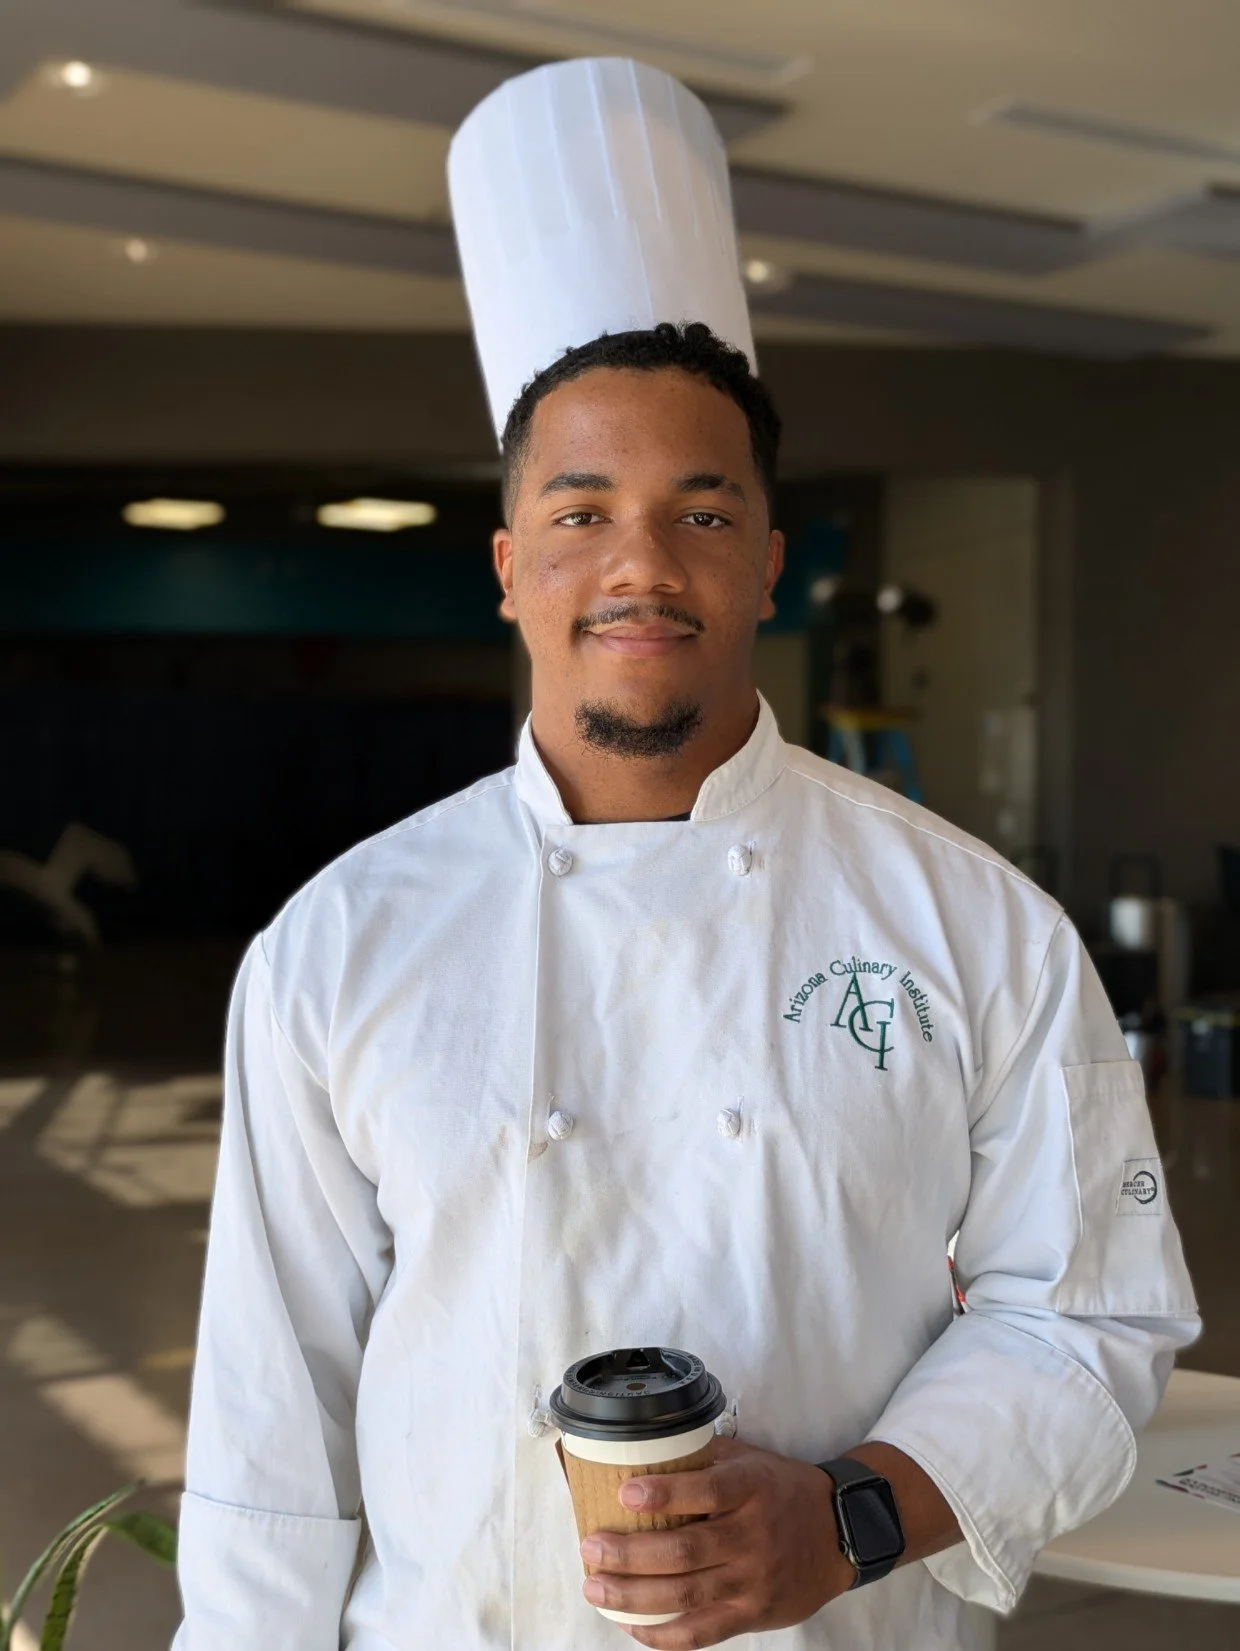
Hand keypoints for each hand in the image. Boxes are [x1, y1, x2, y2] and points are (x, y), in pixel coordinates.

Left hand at [578, 1437, 853, 1647]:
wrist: (840, 1533)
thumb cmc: (783, 1490)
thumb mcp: (751, 1460)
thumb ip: (705, 1458)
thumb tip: (646, 1450)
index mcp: (752, 1489)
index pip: (707, 1492)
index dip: (665, 1495)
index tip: (624, 1493)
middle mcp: (753, 1536)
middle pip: (685, 1553)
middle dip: (630, 1555)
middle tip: (591, 1549)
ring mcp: (753, 1580)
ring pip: (686, 1596)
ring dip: (634, 1596)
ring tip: (596, 1588)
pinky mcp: (753, 1614)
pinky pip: (703, 1633)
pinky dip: (664, 1635)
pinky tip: (631, 1626)